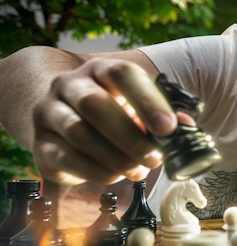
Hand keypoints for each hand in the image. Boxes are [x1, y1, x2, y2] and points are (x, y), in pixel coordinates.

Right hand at [32, 58, 177, 184]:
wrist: (65, 118)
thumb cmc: (115, 112)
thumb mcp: (140, 107)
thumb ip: (164, 116)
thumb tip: (186, 127)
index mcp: (100, 70)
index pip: (122, 74)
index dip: (147, 101)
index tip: (169, 129)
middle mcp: (69, 85)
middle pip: (95, 105)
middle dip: (131, 137)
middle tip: (155, 159)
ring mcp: (49, 113)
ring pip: (79, 133)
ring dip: (115, 158)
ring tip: (139, 170)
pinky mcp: (40, 144)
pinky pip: (67, 159)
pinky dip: (97, 172)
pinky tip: (116, 176)